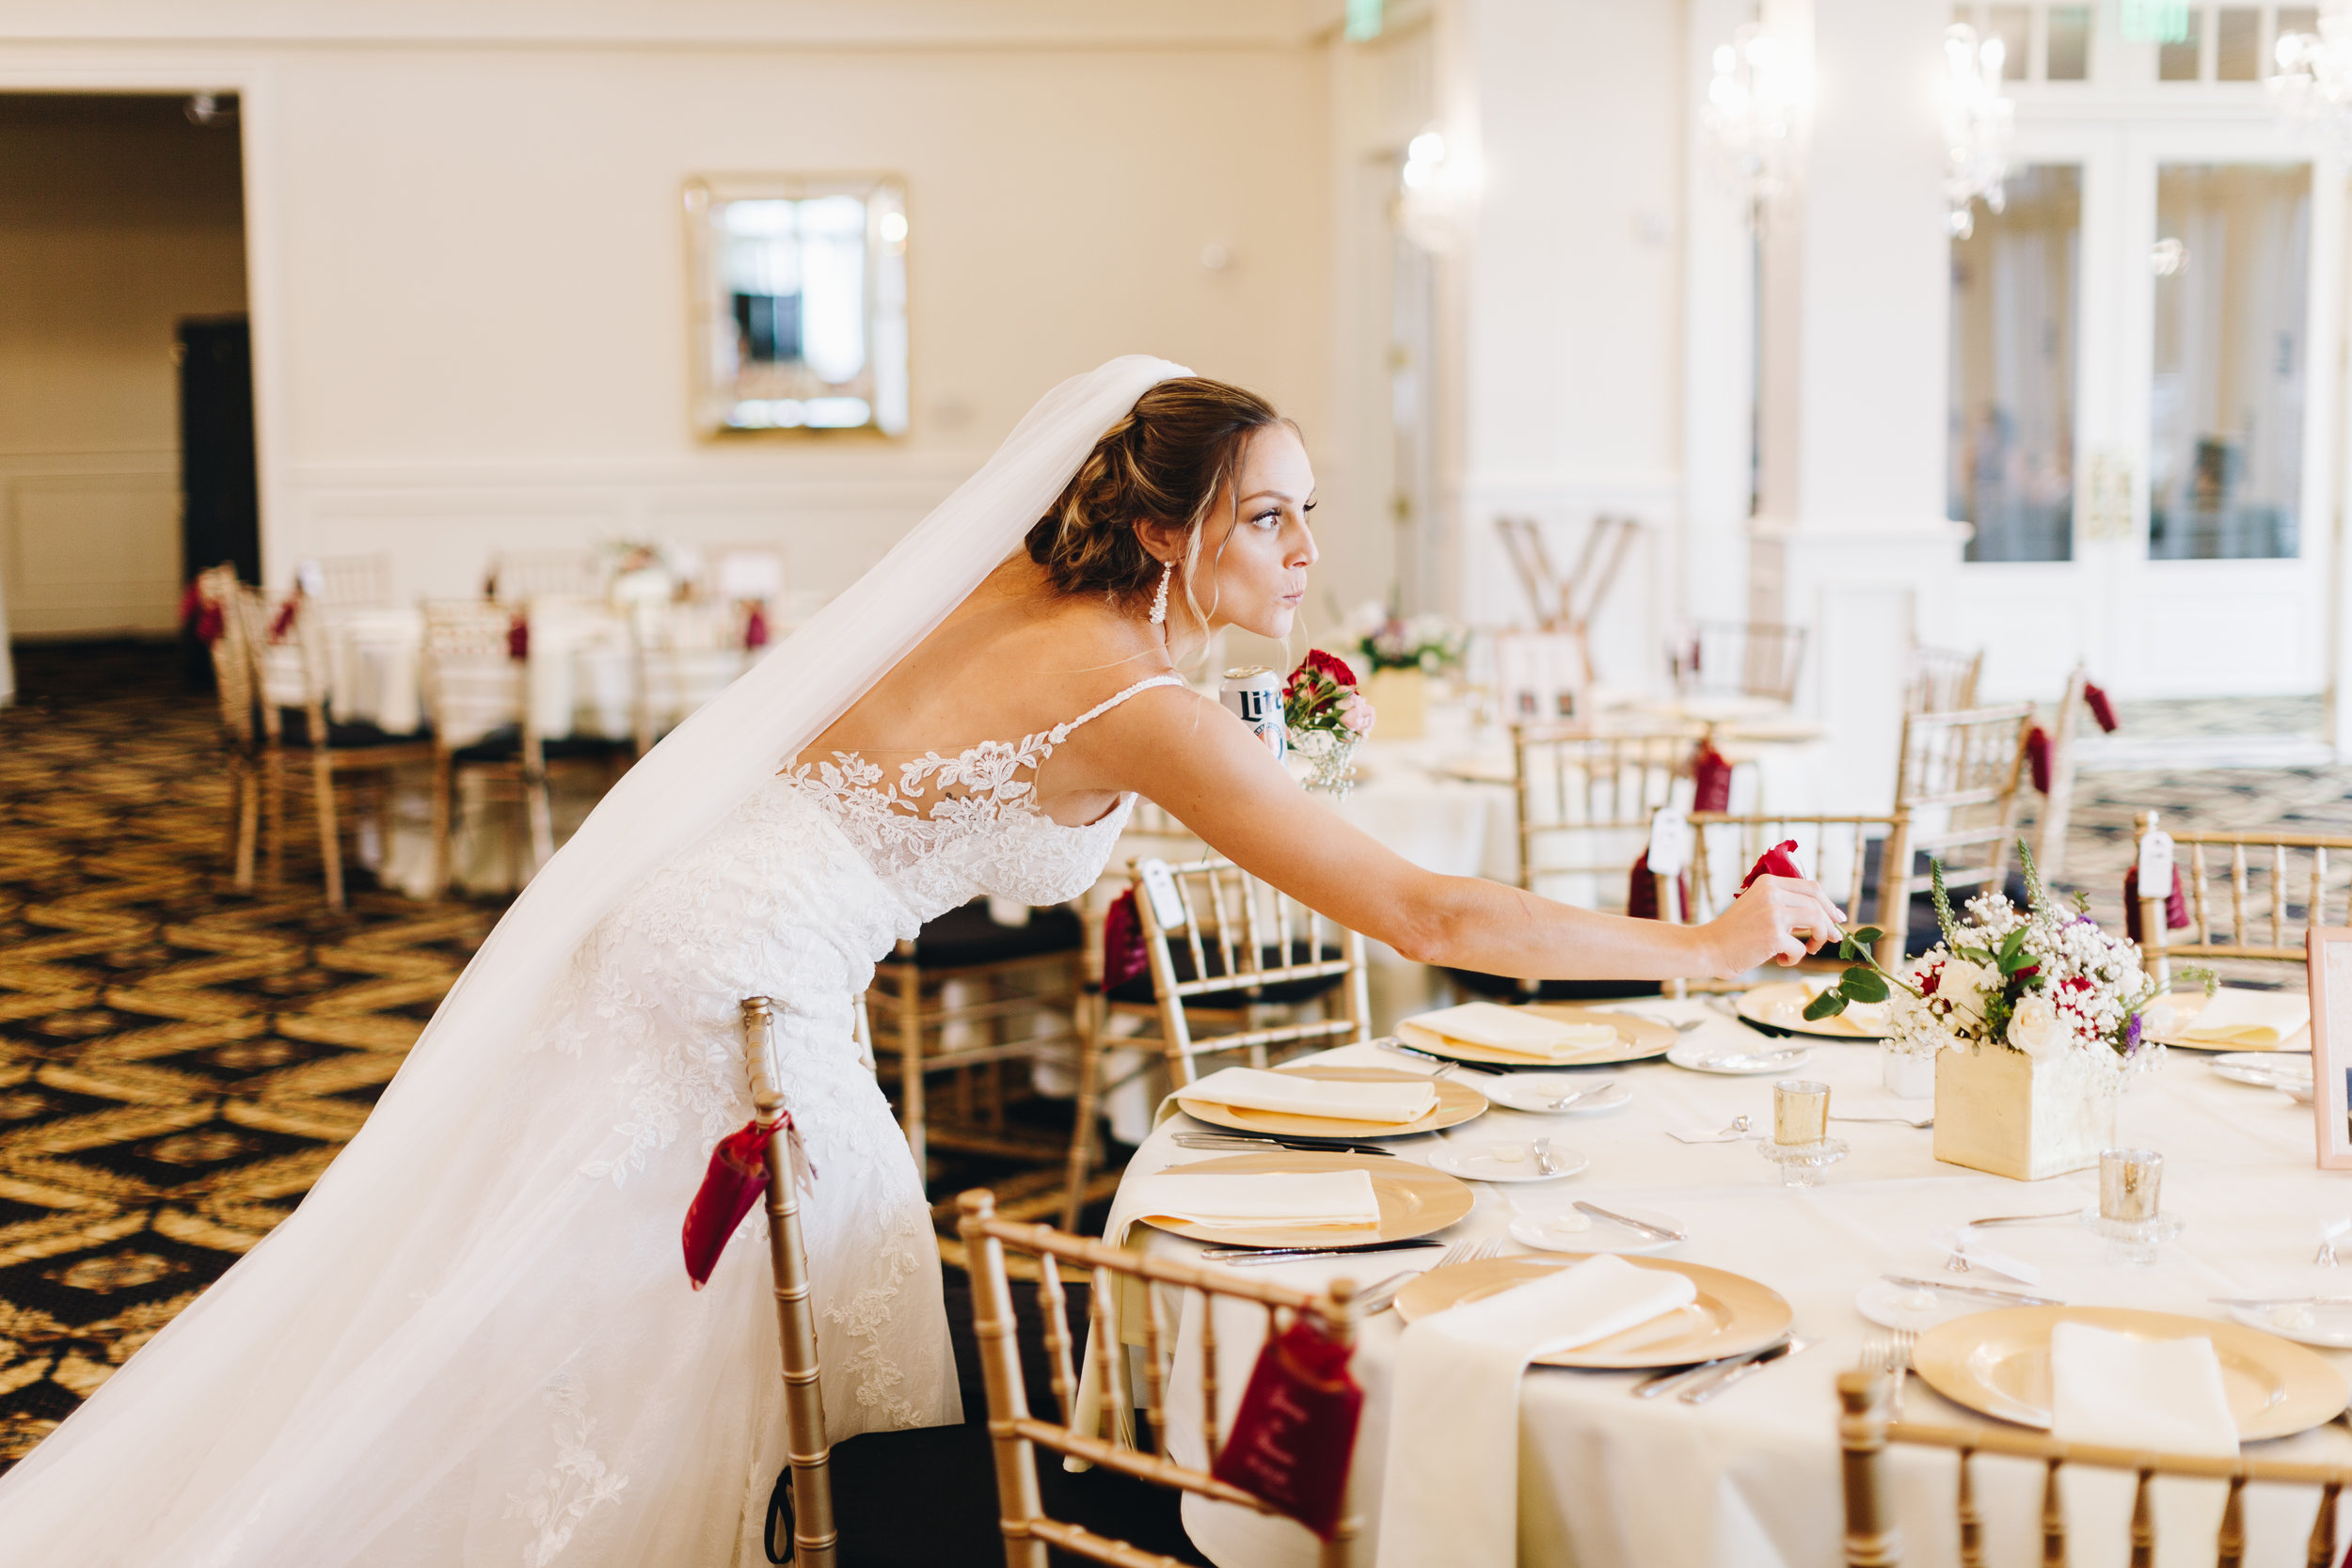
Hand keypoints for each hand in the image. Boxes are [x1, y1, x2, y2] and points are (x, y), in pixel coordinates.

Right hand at [1702, 875, 1848, 975]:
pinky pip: (1801, 948)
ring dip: (1818, 939)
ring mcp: (1773, 913)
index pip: (1811, 887)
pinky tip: (1780, 960)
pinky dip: (1795, 957)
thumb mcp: (1759, 907)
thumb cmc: (1735, 933)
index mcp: (1768, 883)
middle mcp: (1772, 893)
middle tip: (1832, 938)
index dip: (1828, 904)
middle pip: (1817, 904)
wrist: (1709, 948)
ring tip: (1808, 949)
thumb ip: (1784, 905)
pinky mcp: (1773, 935)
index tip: (1836, 918)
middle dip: (1830, 923)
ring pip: (1816, 921)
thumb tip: (1824, 917)